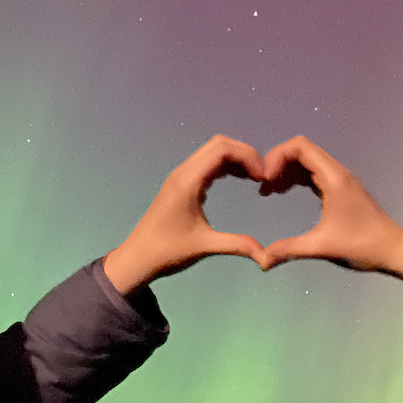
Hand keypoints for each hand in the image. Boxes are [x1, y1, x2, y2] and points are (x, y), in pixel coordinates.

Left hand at [103, 135, 266, 295]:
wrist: (137, 258)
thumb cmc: (167, 252)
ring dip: (235, 158)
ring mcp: (181, 177)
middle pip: (219, 144)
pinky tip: (239, 180)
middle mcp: (184, 172)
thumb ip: (236, 245)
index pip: (222, 150)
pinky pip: (207, 164)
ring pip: (212, 151)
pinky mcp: (182, 184)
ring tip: (255, 177)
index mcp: (188, 182)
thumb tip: (265, 254)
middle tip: (263, 175)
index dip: (247, 156)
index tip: (263, 177)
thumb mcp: (204, 247)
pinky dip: (225, 166)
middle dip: (244, 154)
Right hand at [258, 135, 402, 297]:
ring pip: (307, 160)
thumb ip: (289, 249)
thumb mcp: (322, 246)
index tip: (264, 179)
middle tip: (262, 184)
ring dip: (285, 169)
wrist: (393, 249)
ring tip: (268, 190)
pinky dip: (295, 177)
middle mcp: (337, 172)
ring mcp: (339, 179)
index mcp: (334, 178)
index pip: (300, 147)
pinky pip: (313, 172)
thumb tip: (261, 260)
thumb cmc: (362, 245)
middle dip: (278, 161)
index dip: (277, 156)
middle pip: (302, 149)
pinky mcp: (340, 188)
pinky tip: (282, 193)